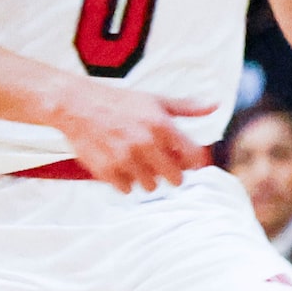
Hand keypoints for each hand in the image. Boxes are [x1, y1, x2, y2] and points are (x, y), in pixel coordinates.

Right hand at [53, 81, 215, 191]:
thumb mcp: (155, 100)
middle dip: (171, 174)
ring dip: (147, 179)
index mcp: (162, 126)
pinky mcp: (106, 170)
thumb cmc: (119, 102)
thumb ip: (187, 108)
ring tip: (137, 162)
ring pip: (151, 186)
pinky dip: (125, 182)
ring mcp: (126, 158)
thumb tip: (215, 105)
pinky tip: (120, 167)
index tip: (187, 163)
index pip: (194, 159)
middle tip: (160, 164)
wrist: (76, 104)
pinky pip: (127, 189)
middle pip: (175, 178)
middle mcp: (146, 143)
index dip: (194, 164)